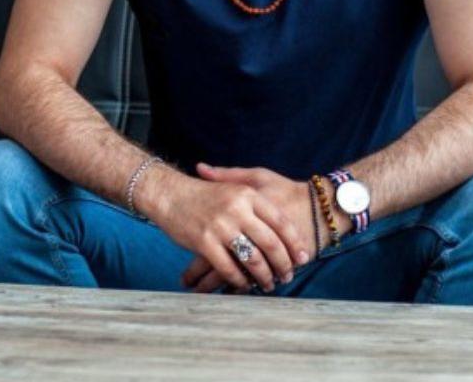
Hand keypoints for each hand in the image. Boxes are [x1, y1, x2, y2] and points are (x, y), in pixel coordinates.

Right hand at [179, 164, 323, 293]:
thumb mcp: (234, 186)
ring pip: (252, 259)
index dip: (295, 243)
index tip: (303, 257)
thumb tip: (286, 226)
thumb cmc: (204, 193)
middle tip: (288, 276)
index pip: (280, 222)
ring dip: (264, 276)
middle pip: (270, 243)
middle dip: (283, 264)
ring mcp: (220, 226)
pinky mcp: (204, 242)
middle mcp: (237, 209)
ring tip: (269, 284)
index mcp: (248, 194)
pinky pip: (229, 268)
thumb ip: (258, 201)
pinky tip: (244, 285)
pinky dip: (240, 281)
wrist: (169, 193)